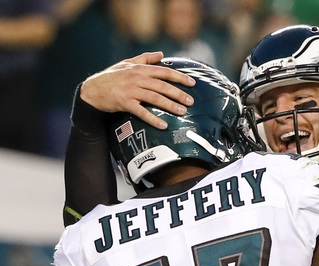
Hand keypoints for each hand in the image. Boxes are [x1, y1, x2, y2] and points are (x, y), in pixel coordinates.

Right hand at [80, 51, 195, 128]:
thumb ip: (145, 59)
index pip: (163, 71)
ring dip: (170, 106)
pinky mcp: (124, 102)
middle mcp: (136, 77)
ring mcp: (130, 90)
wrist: (92, 90)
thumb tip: (161, 54)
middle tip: (191, 102)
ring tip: (182, 112)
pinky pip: (141, 112)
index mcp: (139, 68)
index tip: (192, 83)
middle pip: (162, 85)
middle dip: (178, 93)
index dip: (179, 77)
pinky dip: (153, 119)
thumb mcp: (127, 63)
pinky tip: (163, 125)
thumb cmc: (111, 77)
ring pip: (154, 97)